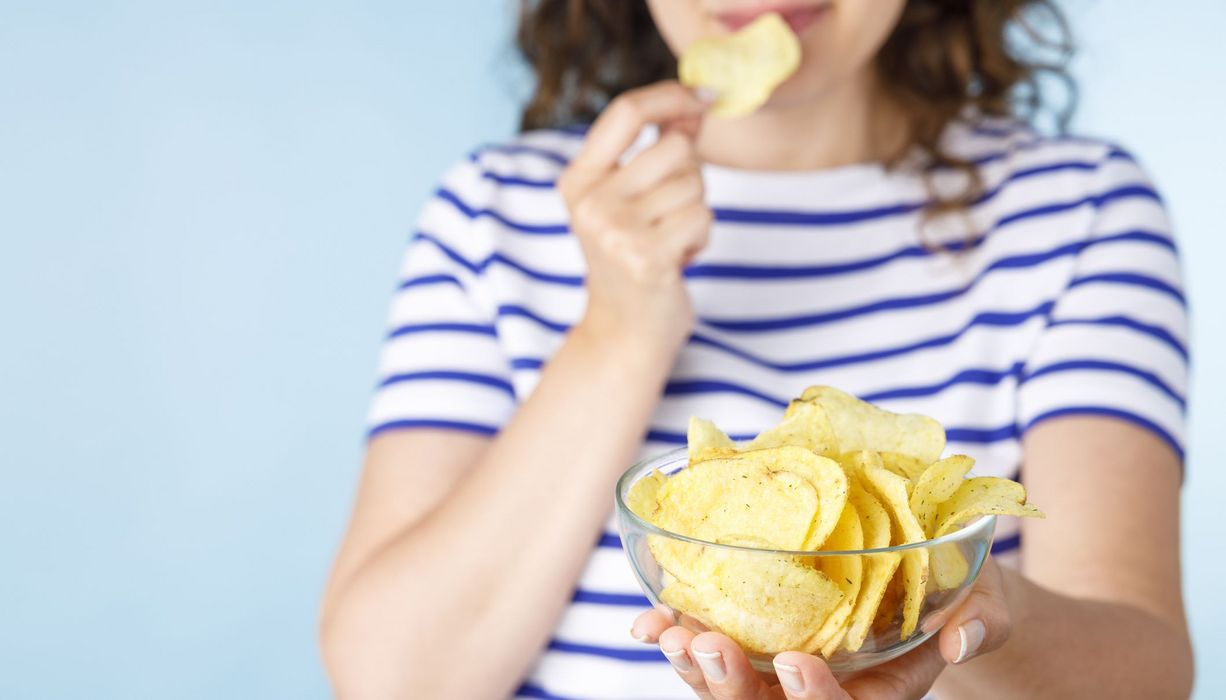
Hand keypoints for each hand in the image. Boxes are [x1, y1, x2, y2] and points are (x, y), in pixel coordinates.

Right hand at [558, 81, 712, 354]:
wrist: (624, 335)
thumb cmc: (634, 260)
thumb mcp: (630, 200)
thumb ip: (656, 150)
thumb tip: (694, 102)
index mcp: (578, 181)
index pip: (626, 113)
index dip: (670, 97)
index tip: (702, 97)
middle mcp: (590, 203)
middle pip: (675, 148)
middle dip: (690, 176)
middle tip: (669, 215)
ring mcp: (615, 231)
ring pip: (694, 186)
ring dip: (695, 213)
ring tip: (668, 242)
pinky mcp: (646, 258)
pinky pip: (702, 217)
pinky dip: (700, 239)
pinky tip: (677, 260)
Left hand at [631, 558, 1011, 698]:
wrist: (924, 572)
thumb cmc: (960, 589)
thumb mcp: (983, 598)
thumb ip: (981, 619)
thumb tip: (963, 639)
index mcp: (882, 689)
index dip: (817, 699)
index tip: (797, 663)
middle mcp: (824, 688)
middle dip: (733, 687)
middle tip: (707, 646)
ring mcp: (782, 670)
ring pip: (730, 689)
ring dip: (694, 668)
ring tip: (668, 635)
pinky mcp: (755, 641)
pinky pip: (709, 653)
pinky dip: (677, 640)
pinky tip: (651, 624)